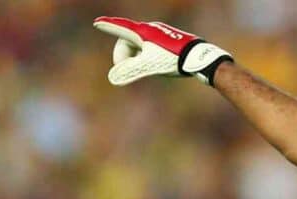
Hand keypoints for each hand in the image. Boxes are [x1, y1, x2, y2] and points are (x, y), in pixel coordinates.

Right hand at [93, 16, 232, 85]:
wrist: (199, 56)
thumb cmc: (173, 59)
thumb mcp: (150, 66)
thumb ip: (130, 71)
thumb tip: (113, 78)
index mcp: (143, 32)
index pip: (120, 28)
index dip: (108, 26)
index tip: (97, 23)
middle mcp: (150, 29)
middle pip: (129, 41)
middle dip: (125, 55)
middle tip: (127, 69)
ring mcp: (161, 33)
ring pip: (141, 45)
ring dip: (138, 57)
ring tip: (148, 68)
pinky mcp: (170, 40)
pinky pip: (152, 47)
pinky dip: (148, 56)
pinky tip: (159, 65)